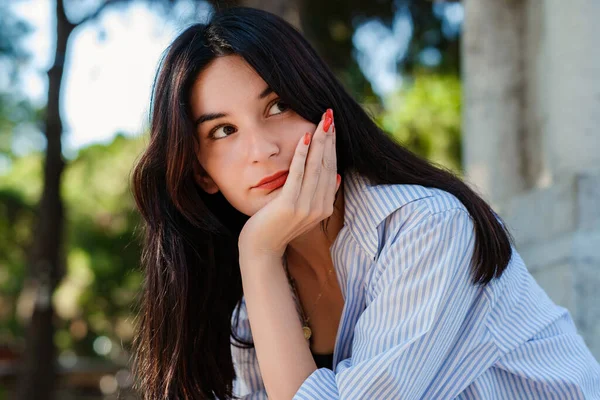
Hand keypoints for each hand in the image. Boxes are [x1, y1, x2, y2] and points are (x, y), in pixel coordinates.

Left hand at [238, 108, 340, 260]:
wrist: (260, 249)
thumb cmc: (276, 226)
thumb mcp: (302, 210)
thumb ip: (319, 195)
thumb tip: (337, 176)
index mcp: (324, 207)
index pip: (332, 170)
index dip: (333, 147)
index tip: (332, 127)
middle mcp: (319, 208)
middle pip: (327, 165)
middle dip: (329, 139)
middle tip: (330, 116)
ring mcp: (305, 208)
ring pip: (316, 167)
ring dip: (320, 142)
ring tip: (322, 121)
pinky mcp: (289, 205)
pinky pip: (297, 175)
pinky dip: (302, 155)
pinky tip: (304, 137)